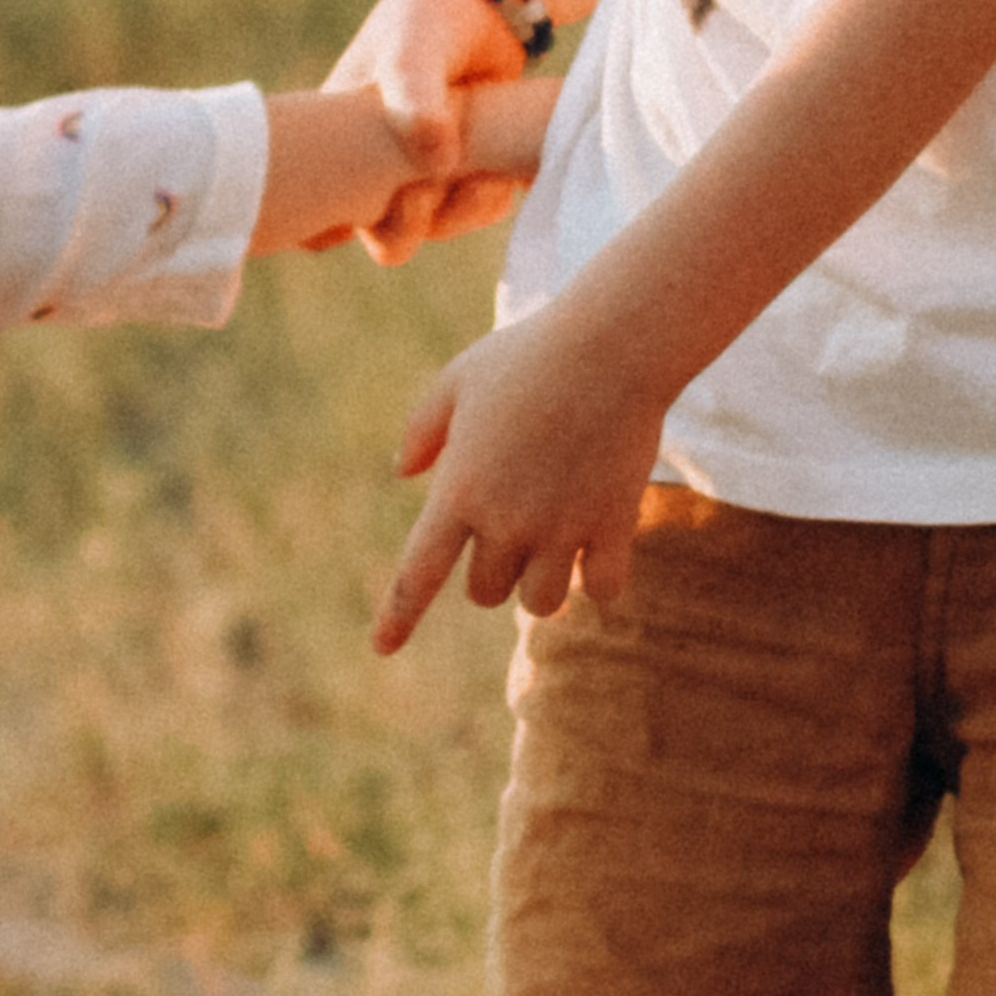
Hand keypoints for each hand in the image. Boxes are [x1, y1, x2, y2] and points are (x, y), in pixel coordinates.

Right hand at [319, 0, 532, 261]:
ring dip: (463, 206)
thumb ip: (413, 94)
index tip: (384, 193)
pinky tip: (502, 164)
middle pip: (387, 237)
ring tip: (483, 165)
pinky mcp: (465, 174)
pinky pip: (474, 211)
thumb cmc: (428, 17)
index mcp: (336, 144)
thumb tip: (436, 161)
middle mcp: (373, 167)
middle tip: (440, 173)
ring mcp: (421, 174)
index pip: (315, 221)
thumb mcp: (411, 46)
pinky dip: (491, 195)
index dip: (344, 225)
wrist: (486, 2)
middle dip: (419, 216)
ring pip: (436, 229)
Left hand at [375, 299, 665, 652]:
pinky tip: (600, 548)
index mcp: (459, 490)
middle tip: (514, 521)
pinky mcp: (614, 526)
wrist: (610, 346)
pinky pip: (602, 590)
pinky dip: (598, 580)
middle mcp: (506, 521)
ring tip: (554, 539)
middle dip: (492, 569)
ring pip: (540, 604)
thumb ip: (424, 429)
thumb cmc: (527, 356)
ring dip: (541, 582)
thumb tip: (404, 473)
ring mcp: (562, 528)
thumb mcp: (458, 379)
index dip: (398, 616)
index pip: (417, 573)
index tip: (382, 649)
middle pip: (485, 592)